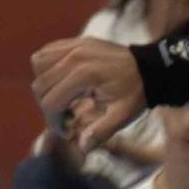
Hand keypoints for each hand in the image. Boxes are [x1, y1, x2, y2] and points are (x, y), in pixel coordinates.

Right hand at [31, 37, 145, 149]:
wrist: (150, 67)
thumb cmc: (136, 93)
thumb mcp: (122, 116)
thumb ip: (101, 131)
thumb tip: (81, 147)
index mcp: (84, 75)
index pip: (51, 102)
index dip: (54, 121)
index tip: (67, 131)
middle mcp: (73, 56)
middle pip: (40, 84)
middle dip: (47, 105)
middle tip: (65, 116)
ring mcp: (72, 45)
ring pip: (38, 64)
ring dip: (44, 84)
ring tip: (61, 96)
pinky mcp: (73, 41)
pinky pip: (46, 52)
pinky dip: (46, 67)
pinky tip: (61, 80)